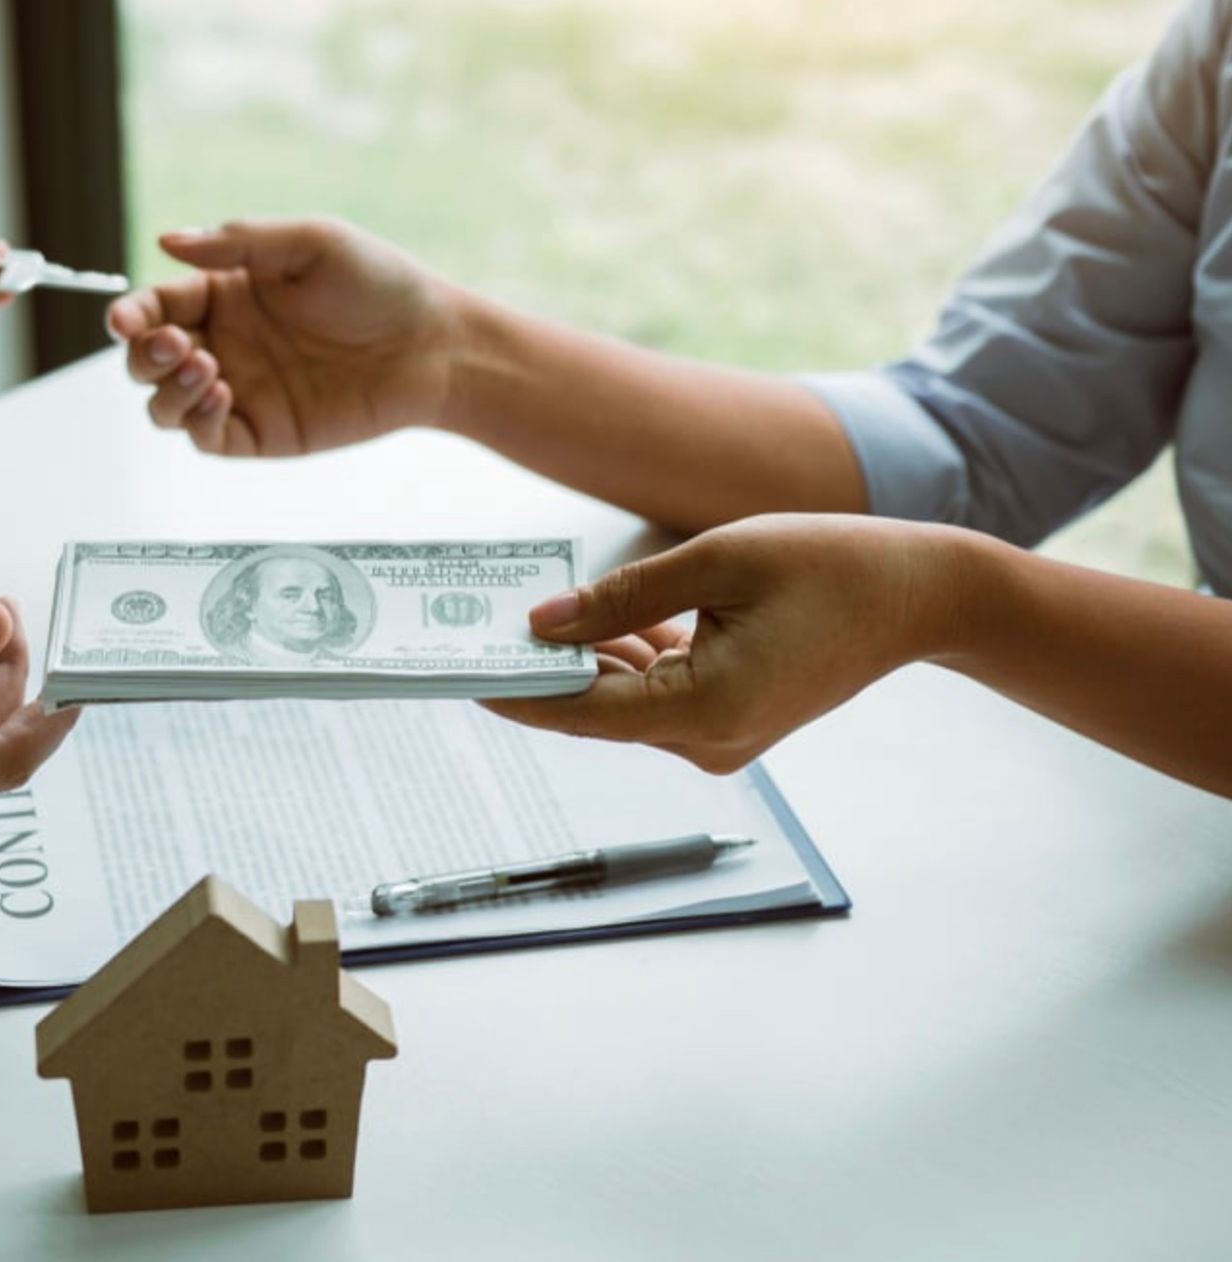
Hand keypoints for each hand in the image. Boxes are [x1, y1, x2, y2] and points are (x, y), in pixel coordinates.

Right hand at [106, 217, 458, 455]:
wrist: (432, 346)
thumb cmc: (379, 285)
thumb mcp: (311, 243)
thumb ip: (238, 242)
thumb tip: (167, 241)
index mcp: (225, 293)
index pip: (156, 306)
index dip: (130, 315)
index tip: (125, 320)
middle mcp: (223, 342)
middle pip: (146, 360)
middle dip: (144, 355)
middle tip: (177, 345)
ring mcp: (240, 391)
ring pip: (164, 405)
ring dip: (165, 390)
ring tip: (203, 368)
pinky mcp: (261, 433)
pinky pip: (205, 438)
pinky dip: (197, 421)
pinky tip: (221, 394)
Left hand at [481, 515, 969, 772]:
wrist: (920, 594)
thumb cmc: (831, 565)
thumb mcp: (718, 560)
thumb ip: (624, 596)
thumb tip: (543, 623)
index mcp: (706, 709)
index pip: (583, 710)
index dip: (515, 690)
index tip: (455, 673)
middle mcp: (709, 740)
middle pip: (597, 709)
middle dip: (538, 669)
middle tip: (470, 633)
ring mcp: (721, 737)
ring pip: (624, 698)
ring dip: (580, 658)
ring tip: (515, 615)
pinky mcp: (729, 718)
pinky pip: (658, 691)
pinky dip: (625, 658)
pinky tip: (588, 618)